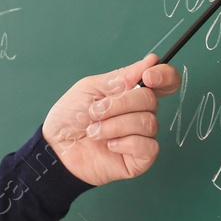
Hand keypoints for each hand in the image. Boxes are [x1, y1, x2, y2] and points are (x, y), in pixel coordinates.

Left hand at [42, 53, 180, 186]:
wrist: (56, 149)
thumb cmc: (70, 118)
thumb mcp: (90, 88)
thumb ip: (121, 76)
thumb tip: (151, 61)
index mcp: (132, 94)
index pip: (164, 81)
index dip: (164, 75)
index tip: (148, 76)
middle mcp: (141, 113)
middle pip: (151, 100)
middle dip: (120, 104)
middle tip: (95, 112)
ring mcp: (142, 136)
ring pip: (148, 122)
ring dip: (115, 125)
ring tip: (94, 131)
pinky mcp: (141, 159)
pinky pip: (148, 146)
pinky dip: (125, 143)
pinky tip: (109, 145)